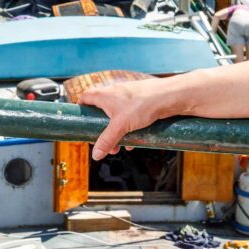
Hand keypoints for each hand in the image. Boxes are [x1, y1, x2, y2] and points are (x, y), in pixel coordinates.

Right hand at [73, 73, 192, 159]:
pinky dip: (128, 129)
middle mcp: (115, 94)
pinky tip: (133, 142)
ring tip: (118, 147)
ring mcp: (128, 98)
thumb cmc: (143, 104)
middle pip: (100, 111)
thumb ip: (107, 140)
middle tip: (102, 143)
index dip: (80, 108)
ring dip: (115, 132)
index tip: (80, 120)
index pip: (85, 97)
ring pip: (116, 116)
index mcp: (105, 95)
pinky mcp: (140, 103)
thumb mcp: (120, 126)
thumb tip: (96, 155)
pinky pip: (129, 117)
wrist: (169, 96)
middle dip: (101, 129)